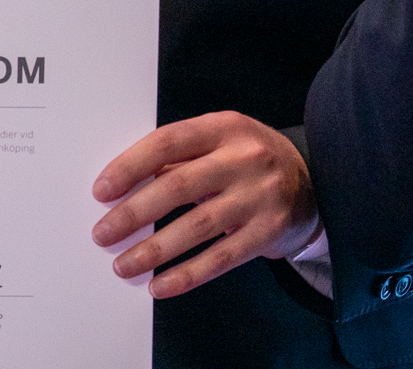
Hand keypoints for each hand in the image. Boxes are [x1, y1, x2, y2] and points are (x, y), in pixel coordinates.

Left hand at [91, 112, 317, 298]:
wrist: (311, 182)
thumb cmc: (248, 160)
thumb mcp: (221, 142)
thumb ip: (180, 158)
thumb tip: (124, 187)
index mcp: (226, 128)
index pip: (169, 141)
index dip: (131, 166)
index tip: (102, 191)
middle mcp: (246, 158)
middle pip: (179, 185)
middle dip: (134, 213)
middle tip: (103, 234)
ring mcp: (260, 196)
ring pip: (197, 226)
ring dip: (154, 250)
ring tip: (123, 266)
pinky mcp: (268, 231)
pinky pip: (221, 258)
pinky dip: (187, 275)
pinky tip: (160, 286)